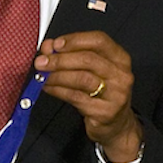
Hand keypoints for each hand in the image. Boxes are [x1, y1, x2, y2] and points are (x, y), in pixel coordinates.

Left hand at [35, 30, 142, 161]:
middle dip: (59, 59)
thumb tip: (48, 47)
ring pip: (82, 78)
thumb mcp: (91, 70)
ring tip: (42, 76)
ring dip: (57, 75)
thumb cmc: (101, 92)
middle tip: (41, 62)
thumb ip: (70, 54)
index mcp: (119, 58)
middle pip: (88, 59)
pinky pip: (75, 97)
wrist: (116, 123)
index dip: (74, 40)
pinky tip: (48, 87)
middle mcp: (121, 75)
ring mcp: (116, 94)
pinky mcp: (105, 111)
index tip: (55, 44)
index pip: (99, 40)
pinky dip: (57, 90)